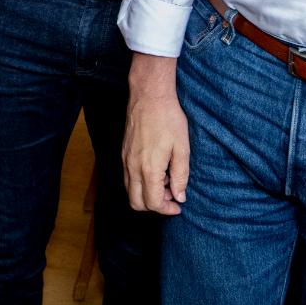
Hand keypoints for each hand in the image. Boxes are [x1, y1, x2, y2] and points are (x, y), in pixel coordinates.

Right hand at [122, 55, 188, 214]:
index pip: (153, 202)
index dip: (167, 209)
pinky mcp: (123, 152)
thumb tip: (180, 196)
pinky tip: (156, 169)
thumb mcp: (182, 148)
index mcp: (149, 169)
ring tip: (165, 181)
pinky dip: (140, 182)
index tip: (179, 206)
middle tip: (171, 197)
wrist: (149, 95)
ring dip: (146, 194)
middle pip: (135, 203)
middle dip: (153, 206)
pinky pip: (127, 177)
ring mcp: (125, 160)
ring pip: (129, 191)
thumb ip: (181, 175)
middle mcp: (132, 168)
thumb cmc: (168, 119)